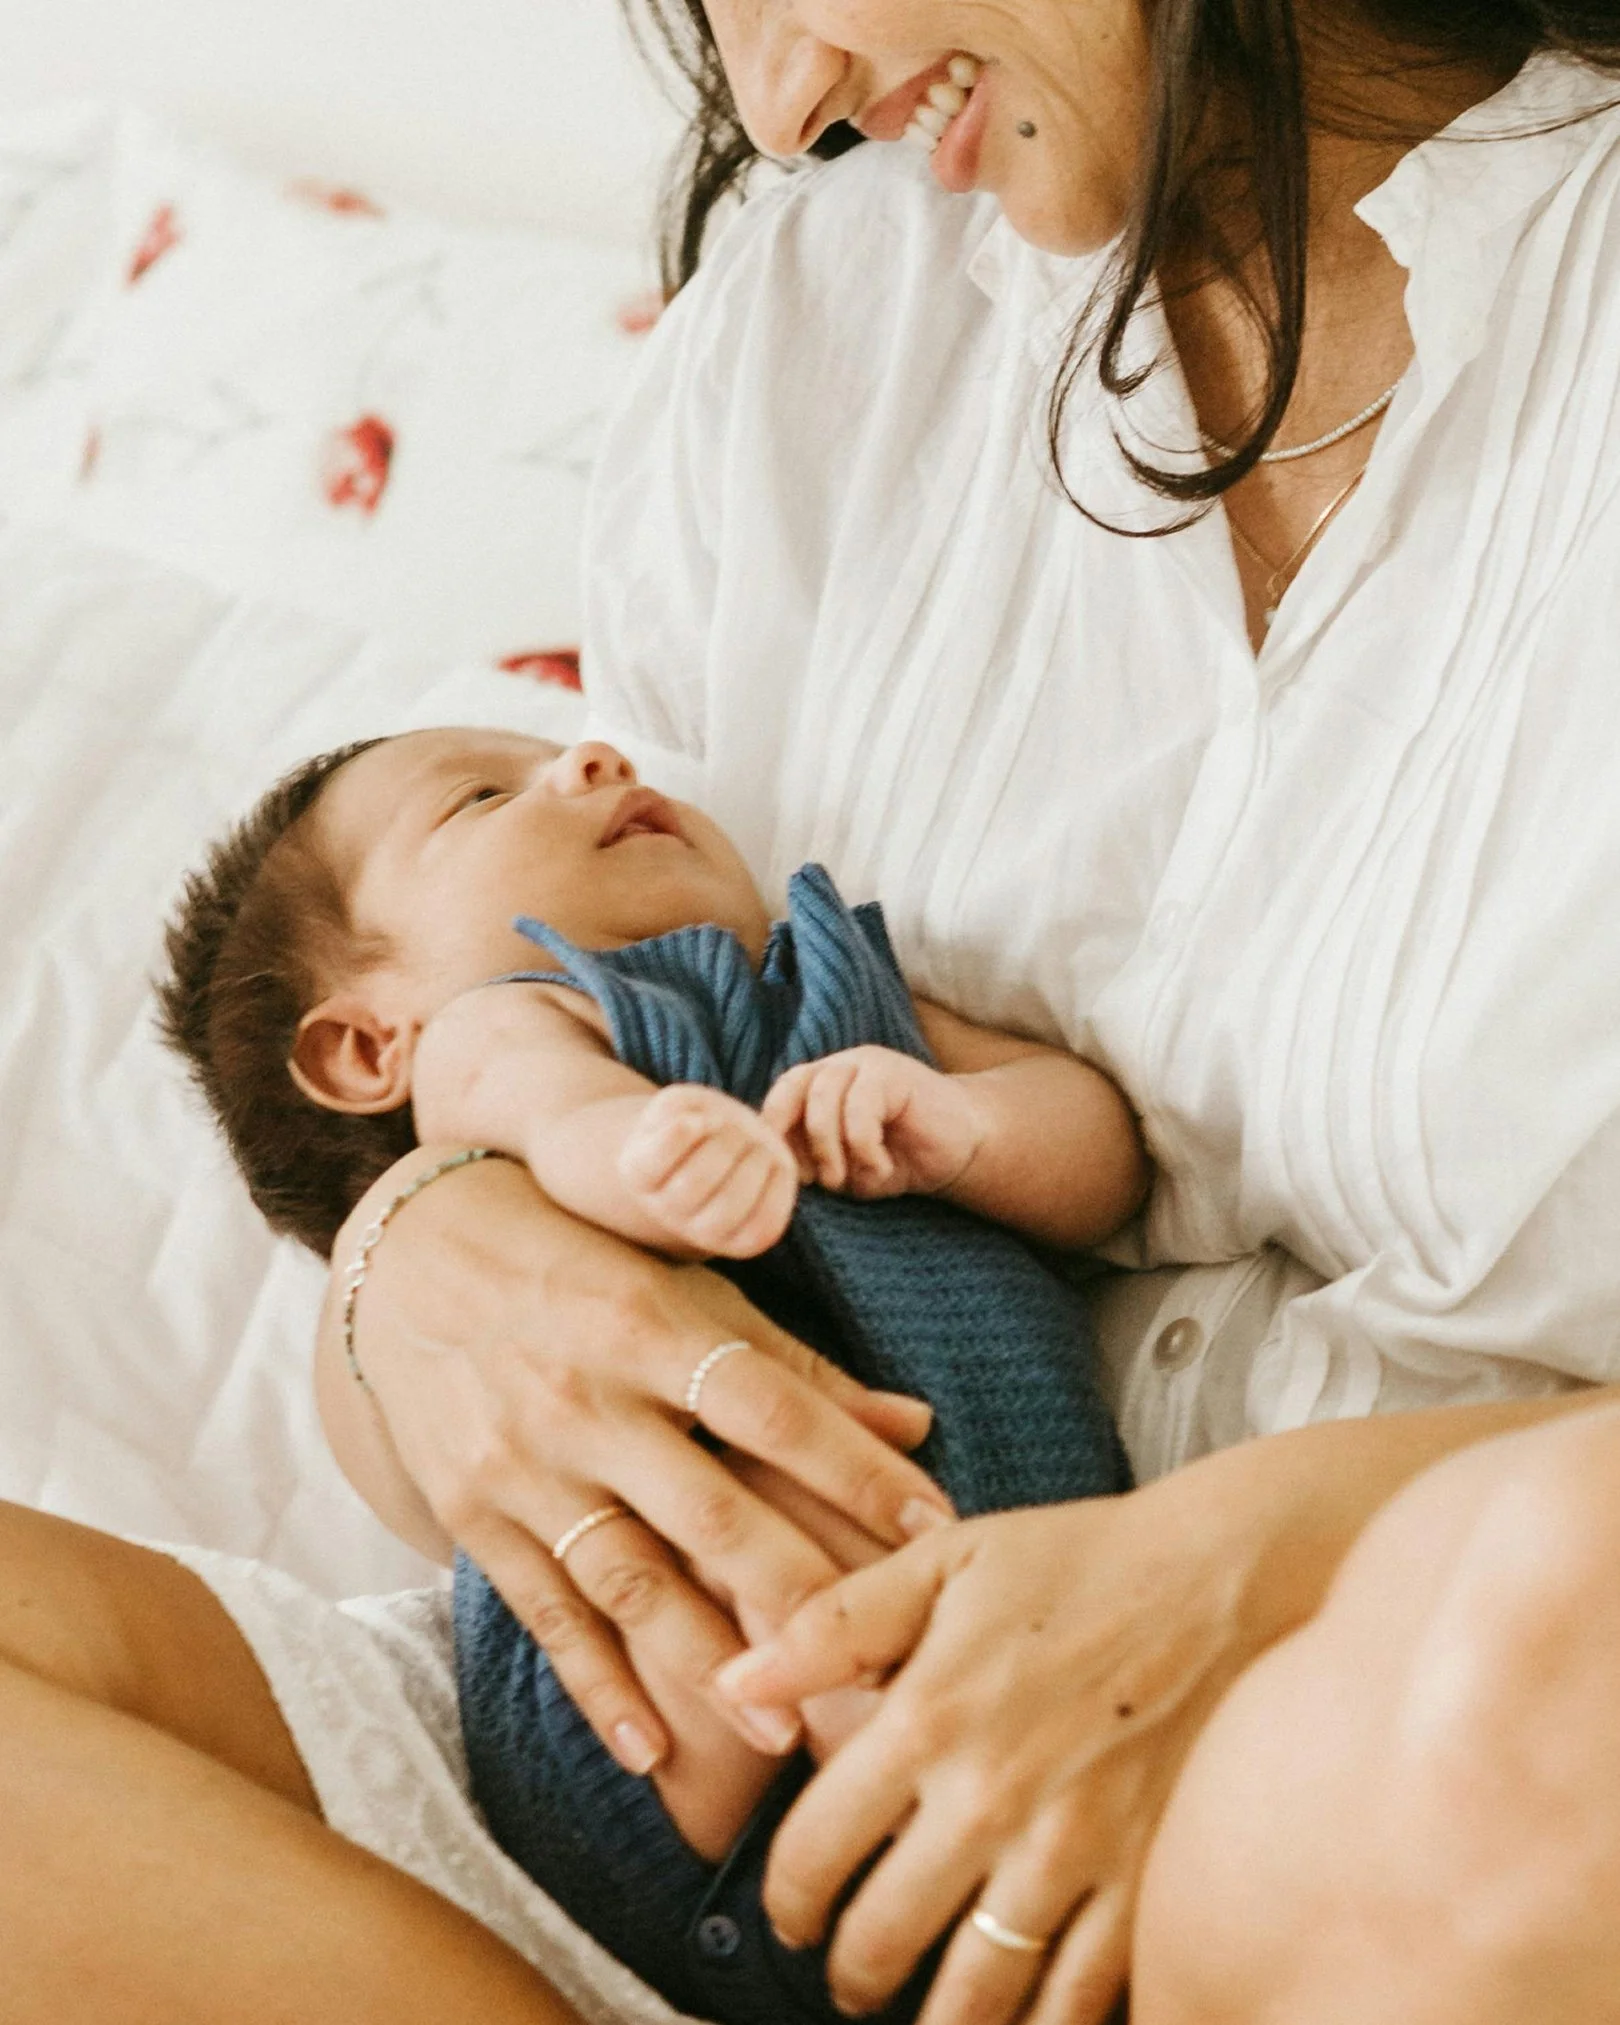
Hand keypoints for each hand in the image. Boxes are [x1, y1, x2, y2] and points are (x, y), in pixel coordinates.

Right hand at [321, 1149, 953, 1774]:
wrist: (408, 1260)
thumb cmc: (578, 1264)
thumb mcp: (682, 1287)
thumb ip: (796, 1366)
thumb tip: (917, 1425)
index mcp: (651, 1324)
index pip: (771, 1406)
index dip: (854, 1468)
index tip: (934, 1529)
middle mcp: (587, 1398)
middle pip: (708, 1510)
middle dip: (796, 1595)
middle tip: (874, 1669)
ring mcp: (524, 1463)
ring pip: (627, 1578)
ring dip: (706, 1662)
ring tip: (781, 1734)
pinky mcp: (473, 1514)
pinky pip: (543, 1612)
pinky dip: (595, 1686)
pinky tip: (648, 1752)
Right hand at [617, 1084, 798, 1257]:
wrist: (711, 1161)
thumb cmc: (694, 1126)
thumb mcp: (678, 1104)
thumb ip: (682, 1108)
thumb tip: (702, 1125)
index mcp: (640, 1175)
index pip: (655, 1159)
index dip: (681, 1131)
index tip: (696, 1119)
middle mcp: (667, 1212)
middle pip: (695, 1181)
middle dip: (725, 1141)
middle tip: (735, 1128)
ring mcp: (703, 1233)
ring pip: (730, 1205)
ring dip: (753, 1162)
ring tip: (756, 1144)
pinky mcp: (742, 1242)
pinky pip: (764, 1223)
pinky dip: (778, 1186)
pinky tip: (773, 1163)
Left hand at [715, 1483, 1280, 2024]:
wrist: (1219, 1576)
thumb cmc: (1072, 1559)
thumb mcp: (940, 1562)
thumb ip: (831, 1627)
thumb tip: (735, 1682)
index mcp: (926, 1718)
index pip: (815, 1851)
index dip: (787, 1900)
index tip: (791, 1914)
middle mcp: (990, 1799)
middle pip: (882, 1938)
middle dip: (849, 1973)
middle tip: (848, 1975)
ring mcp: (1072, 1852)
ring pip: (975, 1991)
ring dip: (933, 2019)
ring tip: (922, 2013)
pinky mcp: (1144, 1882)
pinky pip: (1080, 1998)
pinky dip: (1039, 2023)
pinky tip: (1018, 2017)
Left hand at [763, 1048, 982, 1198]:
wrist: (962, 1148)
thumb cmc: (899, 1160)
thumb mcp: (847, 1168)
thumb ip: (813, 1162)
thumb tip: (779, 1169)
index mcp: (818, 1086)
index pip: (778, 1097)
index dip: (774, 1134)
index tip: (786, 1175)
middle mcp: (836, 1068)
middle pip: (793, 1091)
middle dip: (798, 1142)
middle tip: (815, 1181)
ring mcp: (864, 1064)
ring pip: (823, 1099)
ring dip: (828, 1148)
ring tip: (845, 1181)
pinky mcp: (893, 1072)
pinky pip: (861, 1108)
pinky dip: (863, 1148)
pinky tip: (882, 1168)